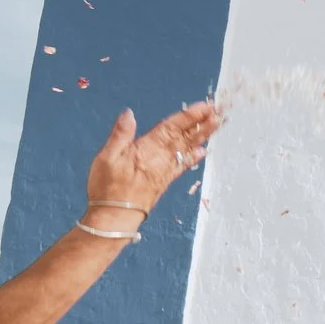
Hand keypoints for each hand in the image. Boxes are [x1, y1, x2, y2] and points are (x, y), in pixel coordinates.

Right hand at [84, 103, 220, 216]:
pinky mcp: (165, 180)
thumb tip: (129, 113)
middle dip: (201, 123)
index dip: (188, 116)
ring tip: (215, 124)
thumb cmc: (107, 186)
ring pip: (187, 148)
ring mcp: (165, 169)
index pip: (171, 128)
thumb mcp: (107, 157)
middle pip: (184, 136)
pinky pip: (183, 164)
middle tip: (218, 111)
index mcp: (146, 148)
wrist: (116, 216)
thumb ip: (120, 134)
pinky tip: (203, 150)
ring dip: (202, 135)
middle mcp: (161, 158)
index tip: (203, 107)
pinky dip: (194, 156)